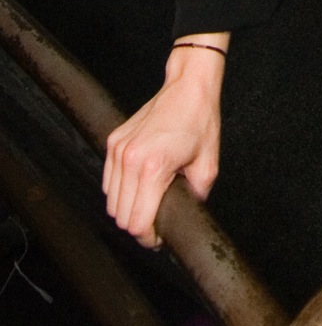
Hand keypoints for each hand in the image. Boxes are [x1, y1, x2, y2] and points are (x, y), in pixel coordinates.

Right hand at [103, 45, 224, 246]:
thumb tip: (184, 217)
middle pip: (121, 216)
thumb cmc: (200, 121)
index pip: (137, 223)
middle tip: (156, 223)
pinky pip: (108, 181)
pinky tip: (139, 186)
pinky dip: (120, 190)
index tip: (159, 238)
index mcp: (153, 168)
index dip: (149, 238)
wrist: (188, 87)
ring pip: (111, 201)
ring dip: (127, 209)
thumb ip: (195, 199)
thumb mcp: (208, 167)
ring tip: (148, 205)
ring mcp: (118, 150)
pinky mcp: (113, 142)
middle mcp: (130, 159)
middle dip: (138, 226)